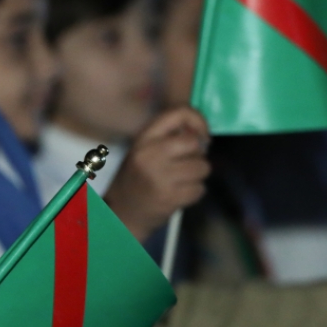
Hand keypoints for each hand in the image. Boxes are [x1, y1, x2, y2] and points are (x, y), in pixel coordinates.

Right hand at [104, 106, 210, 241]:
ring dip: (198, 175)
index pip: (179, 113)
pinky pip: (200, 189)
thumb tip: (201, 131)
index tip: (202, 135)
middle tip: (188, 163)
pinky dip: (195, 192)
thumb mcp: (145, 150)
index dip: (198, 120)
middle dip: (198, 154)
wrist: (124, 213)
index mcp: (144, 139)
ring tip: (183, 180)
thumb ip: (169, 136)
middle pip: (194, 143)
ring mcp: (160, 177)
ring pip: (202, 167)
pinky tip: (181, 193)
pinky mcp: (170, 198)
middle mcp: (150, 155)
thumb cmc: (138, 178)